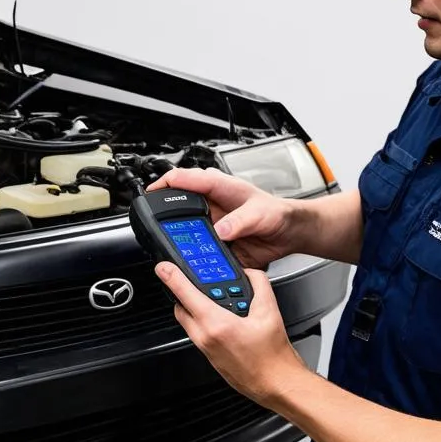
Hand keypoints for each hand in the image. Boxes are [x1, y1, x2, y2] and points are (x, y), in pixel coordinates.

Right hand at [146, 167, 299, 268]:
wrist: (288, 233)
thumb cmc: (277, 213)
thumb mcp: (260, 213)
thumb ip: (241, 221)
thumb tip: (222, 230)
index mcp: (218, 187)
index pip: (185, 178)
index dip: (166, 183)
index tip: (151, 192)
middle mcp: (210, 205)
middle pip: (178, 205)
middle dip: (164, 213)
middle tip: (154, 224)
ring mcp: (210, 225)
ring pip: (184, 229)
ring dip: (176, 238)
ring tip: (168, 247)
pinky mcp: (214, 244)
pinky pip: (196, 249)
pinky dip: (189, 255)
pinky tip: (187, 262)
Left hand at [155, 262, 309, 405]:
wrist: (276, 384)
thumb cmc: (273, 356)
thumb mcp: (270, 311)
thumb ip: (258, 284)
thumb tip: (249, 272)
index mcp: (216, 324)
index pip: (185, 295)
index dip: (171, 277)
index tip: (163, 268)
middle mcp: (205, 337)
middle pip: (181, 308)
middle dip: (186, 293)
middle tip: (199, 283)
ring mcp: (205, 349)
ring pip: (188, 321)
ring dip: (195, 308)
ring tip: (217, 302)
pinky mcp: (209, 357)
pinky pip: (197, 333)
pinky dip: (204, 322)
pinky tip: (225, 319)